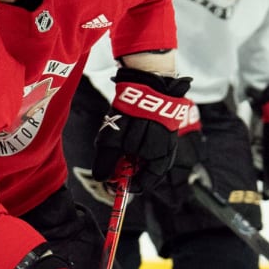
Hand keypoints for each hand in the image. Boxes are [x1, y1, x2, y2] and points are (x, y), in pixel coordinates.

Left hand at [93, 67, 197, 195]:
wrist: (151, 82)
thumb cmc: (133, 114)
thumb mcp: (112, 141)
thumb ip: (106, 163)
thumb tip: (101, 178)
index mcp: (159, 162)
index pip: (142, 186)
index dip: (124, 186)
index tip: (110, 182)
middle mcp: (167, 155)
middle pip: (144, 172)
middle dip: (126, 169)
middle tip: (111, 161)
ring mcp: (167, 141)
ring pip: (146, 157)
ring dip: (131, 155)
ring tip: (118, 143)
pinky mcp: (164, 128)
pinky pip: (150, 143)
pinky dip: (137, 143)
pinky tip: (128, 132)